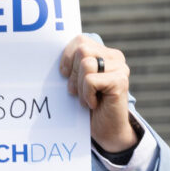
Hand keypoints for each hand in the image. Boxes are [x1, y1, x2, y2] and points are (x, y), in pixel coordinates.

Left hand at [59, 34, 135, 152]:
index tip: (64, 74)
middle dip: (73, 73)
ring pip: (86, 64)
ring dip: (80, 86)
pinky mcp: (120, 81)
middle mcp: (115, 57)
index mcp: (104, 52)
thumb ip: (72, 64)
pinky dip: (87, 94)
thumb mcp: (77, 80)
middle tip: (75, 91)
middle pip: (82, 50)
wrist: (106, 130)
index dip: (67, 57)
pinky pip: (91, 80)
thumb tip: (48, 53)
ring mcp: (120, 68)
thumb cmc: (87, 104)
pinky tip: (94, 103)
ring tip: (85, 98)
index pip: (80, 40)